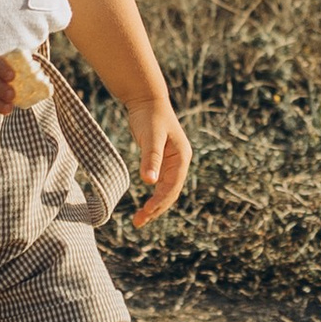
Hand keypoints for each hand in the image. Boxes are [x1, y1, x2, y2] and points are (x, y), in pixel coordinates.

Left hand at [127, 100, 191, 226]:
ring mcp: (172, 163)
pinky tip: (144, 205)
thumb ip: (151, 158)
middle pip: (170, 192)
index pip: (173, 186)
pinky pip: (159, 184)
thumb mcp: (151, 136)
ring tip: (139, 220)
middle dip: (156, 209)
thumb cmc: (150, 116)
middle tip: (138, 222)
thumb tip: (150, 182)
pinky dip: (152, 196)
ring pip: (165, 191)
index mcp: (182, 157)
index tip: (146, 212)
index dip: (160, 201)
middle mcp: (179, 162)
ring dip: (154, 206)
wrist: (146, 99)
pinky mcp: (161, 162)